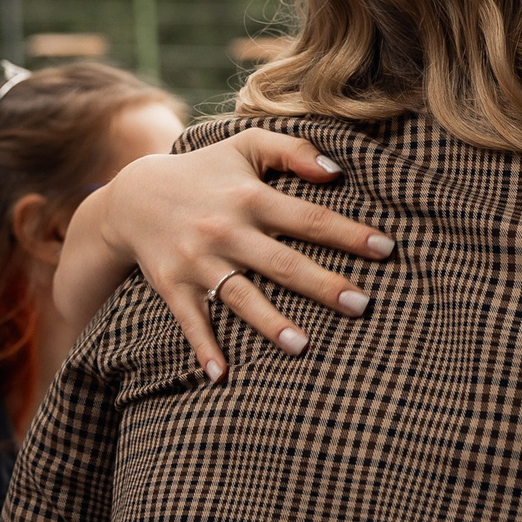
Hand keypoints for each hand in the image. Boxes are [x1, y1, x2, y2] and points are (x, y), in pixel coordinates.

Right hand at [86, 128, 393, 373]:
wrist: (134, 195)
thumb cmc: (206, 170)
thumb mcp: (246, 145)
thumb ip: (294, 149)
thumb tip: (337, 172)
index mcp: (250, 197)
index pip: (309, 218)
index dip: (349, 233)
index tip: (387, 249)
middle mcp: (226, 231)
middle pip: (282, 263)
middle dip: (323, 285)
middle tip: (361, 306)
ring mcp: (198, 262)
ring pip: (240, 296)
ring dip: (269, 323)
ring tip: (302, 347)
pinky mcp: (173, 285)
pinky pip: (191, 320)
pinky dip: (203, 348)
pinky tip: (221, 376)